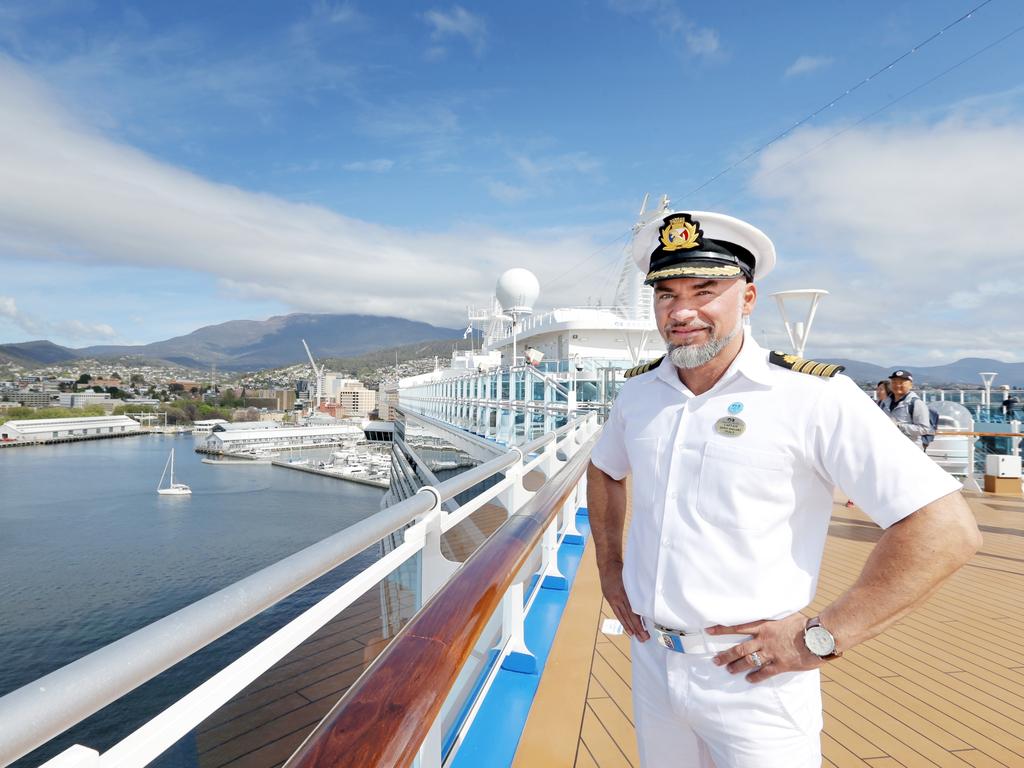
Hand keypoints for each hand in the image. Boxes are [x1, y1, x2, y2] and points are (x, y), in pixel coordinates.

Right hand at [598, 563, 648, 641]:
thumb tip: (648, 603)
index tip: (645, 631)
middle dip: (636, 629)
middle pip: (628, 616)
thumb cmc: (623, 570)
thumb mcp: (632, 579)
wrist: (608, 565)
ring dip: (630, 628)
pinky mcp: (610, 599)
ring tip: (636, 636)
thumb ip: (638, 591)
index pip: (633, 612)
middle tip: (644, 638)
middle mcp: (619, 598)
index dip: (638, 623)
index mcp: (626, 593)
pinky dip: (623, 621)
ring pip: (623, 616)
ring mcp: (613, 599)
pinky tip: (628, 628)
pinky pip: (617, 613)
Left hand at [706, 612, 824, 682]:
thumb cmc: (805, 623)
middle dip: (725, 655)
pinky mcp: (781, 665)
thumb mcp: (786, 615)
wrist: (818, 636)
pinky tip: (749, 679)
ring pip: (749, 661)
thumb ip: (774, 617)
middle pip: (739, 649)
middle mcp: (764, 640)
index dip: (721, 629)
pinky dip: (755, 677)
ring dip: (737, 666)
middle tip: (715, 660)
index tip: (708, 631)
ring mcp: (771, 654)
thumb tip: (770, 612)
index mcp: (764, 626)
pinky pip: (765, 673)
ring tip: (728, 670)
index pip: (737, 627)